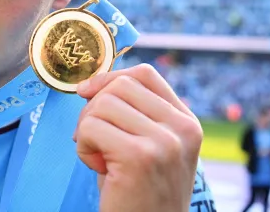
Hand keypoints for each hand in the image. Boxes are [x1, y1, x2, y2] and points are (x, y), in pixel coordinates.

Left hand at [73, 64, 202, 211]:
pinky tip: (98, 168)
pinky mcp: (139, 156)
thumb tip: (90, 84)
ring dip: (87, 130)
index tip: (87, 93)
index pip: (145, 74)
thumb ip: (131, 114)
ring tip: (100, 158)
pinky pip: (91, 127)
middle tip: (93, 140)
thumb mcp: (146, 147)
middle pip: (120, 85)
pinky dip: (83, 147)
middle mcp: (182, 129)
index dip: (110, 78)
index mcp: (186, 122)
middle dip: (94, 107)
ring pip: (103, 104)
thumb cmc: (138, 194)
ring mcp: (164, 142)